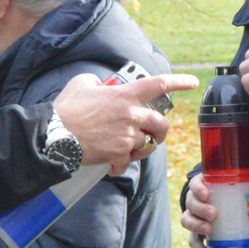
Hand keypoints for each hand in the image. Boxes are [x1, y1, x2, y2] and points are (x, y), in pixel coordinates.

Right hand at [53, 72, 197, 170]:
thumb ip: (98, 82)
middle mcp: (131, 115)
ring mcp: (127, 137)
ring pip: (146, 145)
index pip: (159, 84)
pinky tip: (111, 164)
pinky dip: (120, 165)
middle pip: (161, 125)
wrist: (55, 135)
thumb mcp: (83, 84)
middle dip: (161, 131)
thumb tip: (102, 86)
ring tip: (125, 149)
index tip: (193, 82)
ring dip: (139, 149)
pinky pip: (127, 162)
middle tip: (155, 134)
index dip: (179, 82)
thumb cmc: (66, 109)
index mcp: (125, 95)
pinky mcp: (119, 155)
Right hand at [181, 173, 248, 247]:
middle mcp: (194, 201)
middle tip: (214, 214)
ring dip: (197, 226)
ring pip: (187, 220)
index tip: (207, 195)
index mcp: (202, 186)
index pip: (195, 184)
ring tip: (209, 230)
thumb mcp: (239, 189)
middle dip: (201, 209)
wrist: (220, 206)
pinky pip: (192, 240)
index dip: (198, 189)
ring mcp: (193, 217)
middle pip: (191, 203)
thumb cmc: (229, 194)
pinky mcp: (195, 232)